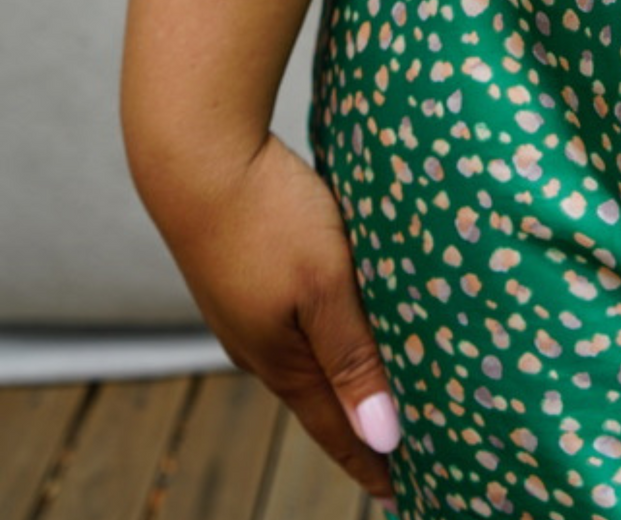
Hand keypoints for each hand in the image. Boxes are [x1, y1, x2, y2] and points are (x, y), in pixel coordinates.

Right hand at [139, 129, 402, 505]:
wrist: (196, 155)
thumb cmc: (269, 216)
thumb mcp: (326, 284)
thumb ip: (354, 357)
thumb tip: (383, 436)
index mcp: (281, 358)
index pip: (335, 427)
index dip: (371, 459)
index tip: (403, 494)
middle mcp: (258, 344)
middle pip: (321, 397)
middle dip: (359, 425)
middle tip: (401, 450)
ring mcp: (243, 309)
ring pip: (306, 356)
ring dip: (341, 377)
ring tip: (374, 394)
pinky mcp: (240, 273)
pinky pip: (292, 320)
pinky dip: (323, 337)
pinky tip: (334, 326)